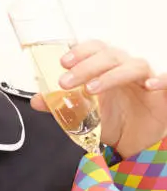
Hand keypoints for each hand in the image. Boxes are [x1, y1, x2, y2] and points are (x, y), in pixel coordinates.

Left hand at [31, 40, 166, 157]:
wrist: (136, 142)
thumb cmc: (113, 119)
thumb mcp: (84, 113)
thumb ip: (61, 104)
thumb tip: (37, 100)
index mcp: (107, 66)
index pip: (94, 48)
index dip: (79, 51)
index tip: (62, 62)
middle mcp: (126, 67)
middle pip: (109, 55)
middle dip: (85, 66)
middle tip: (66, 82)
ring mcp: (146, 79)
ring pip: (133, 66)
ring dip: (110, 75)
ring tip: (91, 89)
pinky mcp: (164, 94)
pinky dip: (162, 79)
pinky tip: (149, 85)